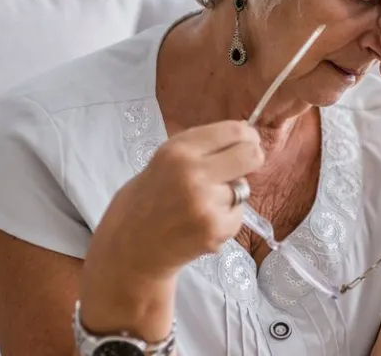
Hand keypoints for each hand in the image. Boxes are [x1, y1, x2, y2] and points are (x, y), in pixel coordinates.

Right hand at [87, 120, 264, 282]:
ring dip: (229, 196)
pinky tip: (200, 225)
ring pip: (243, 188)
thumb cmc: (146, 200)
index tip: (249, 141)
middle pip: (251, 155)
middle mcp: (192, 173)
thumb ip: (201, 149)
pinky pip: (237, 215)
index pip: (233, 131)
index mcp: (177, 151)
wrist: (128, 249)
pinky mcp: (214, 229)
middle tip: (244, 167)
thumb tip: (245, 137)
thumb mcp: (164, 161)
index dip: (248, 136)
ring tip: (200, 207)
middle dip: (252, 159)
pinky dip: (225, 220)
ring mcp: (205, 203)